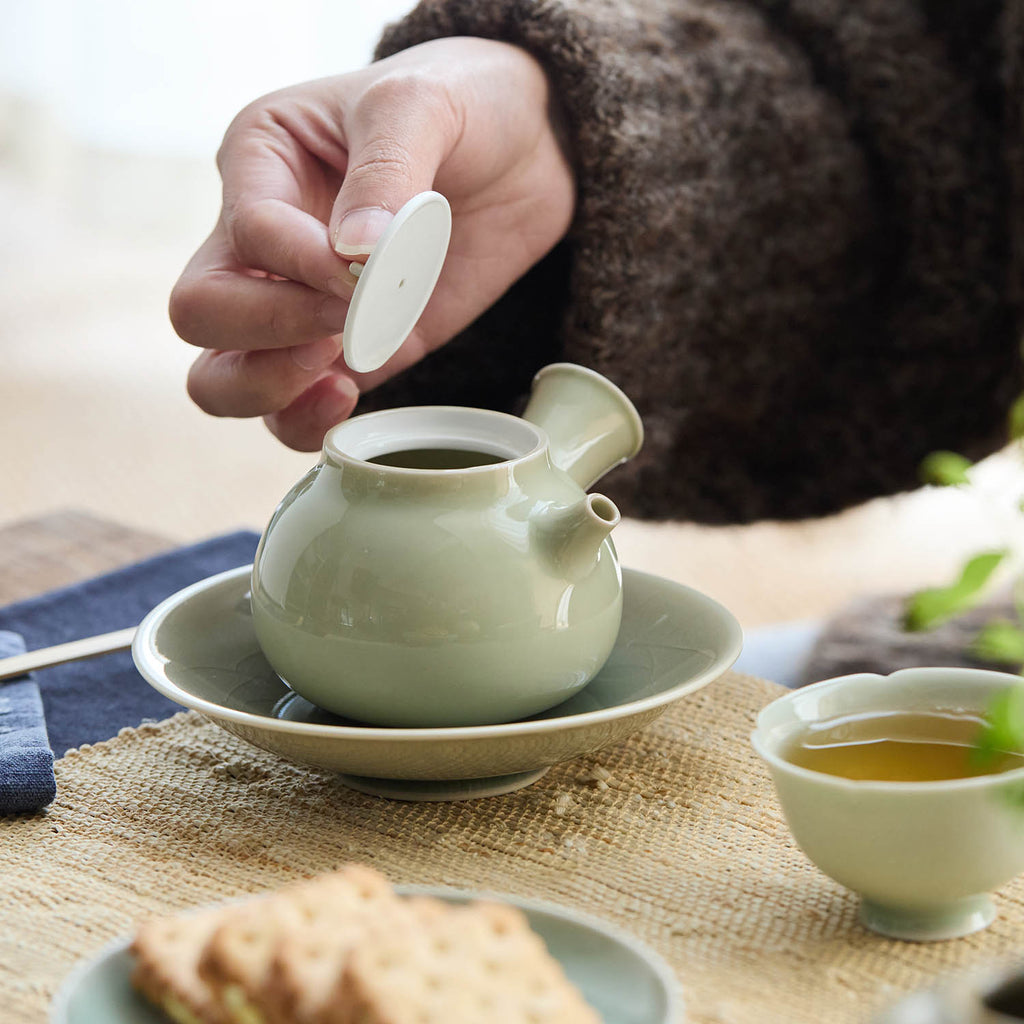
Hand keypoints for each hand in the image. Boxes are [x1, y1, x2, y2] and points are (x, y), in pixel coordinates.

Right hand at [170, 37, 575, 449]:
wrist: (525, 153)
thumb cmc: (463, 106)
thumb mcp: (420, 106)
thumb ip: (386, 170)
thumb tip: (351, 253)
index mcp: (259, 164)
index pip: (246, 233)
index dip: (301, 262)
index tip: (369, 261)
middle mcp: (261, 242)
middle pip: (201, 313)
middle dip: (268, 328)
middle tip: (345, 317)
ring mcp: (300, 306)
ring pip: (222, 378)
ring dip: (269, 389)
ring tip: (340, 373)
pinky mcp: (349, 354)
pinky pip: (294, 411)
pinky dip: (308, 421)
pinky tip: (351, 397)